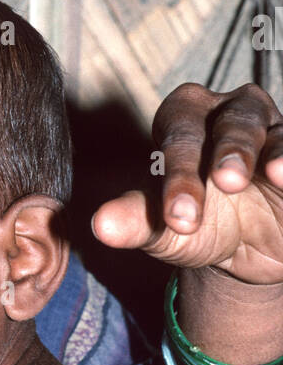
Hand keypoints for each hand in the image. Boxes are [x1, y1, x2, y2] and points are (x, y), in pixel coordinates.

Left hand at [91, 83, 282, 283]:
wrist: (249, 253)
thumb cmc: (199, 227)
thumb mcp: (166, 230)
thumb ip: (136, 222)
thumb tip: (101, 225)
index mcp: (184, 119)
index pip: (179, 138)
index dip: (179, 175)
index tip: (178, 219)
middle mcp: (230, 112)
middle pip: (229, 124)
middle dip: (228, 153)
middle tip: (226, 183)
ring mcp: (273, 129)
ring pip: (274, 130)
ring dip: (275, 152)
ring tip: (273, 174)